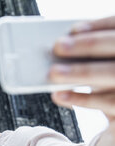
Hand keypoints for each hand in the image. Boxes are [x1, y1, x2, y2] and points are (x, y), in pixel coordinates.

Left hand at [50, 16, 114, 145]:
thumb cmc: (108, 92)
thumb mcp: (102, 73)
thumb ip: (92, 62)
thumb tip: (60, 52)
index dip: (101, 26)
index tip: (73, 29)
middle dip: (89, 45)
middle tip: (58, 46)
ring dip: (82, 73)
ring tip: (52, 73)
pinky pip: (111, 104)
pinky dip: (83, 99)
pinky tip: (58, 96)